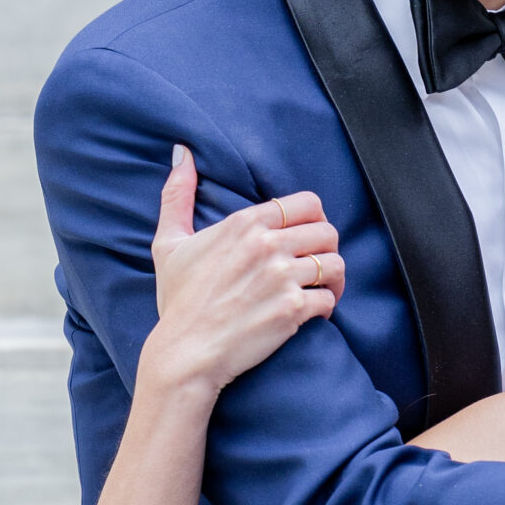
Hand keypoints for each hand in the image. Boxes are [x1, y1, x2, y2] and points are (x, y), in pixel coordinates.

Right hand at [141, 147, 344, 400]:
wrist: (186, 351)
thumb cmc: (178, 300)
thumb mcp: (169, 242)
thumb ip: (177, 195)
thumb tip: (182, 153)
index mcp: (245, 224)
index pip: (307, 203)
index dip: (314, 219)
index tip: (306, 237)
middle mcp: (267, 245)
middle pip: (328, 231)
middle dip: (326, 249)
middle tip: (315, 265)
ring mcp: (282, 277)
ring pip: (335, 264)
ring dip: (332, 279)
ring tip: (322, 289)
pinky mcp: (293, 309)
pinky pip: (329, 298)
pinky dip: (327, 306)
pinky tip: (314, 313)